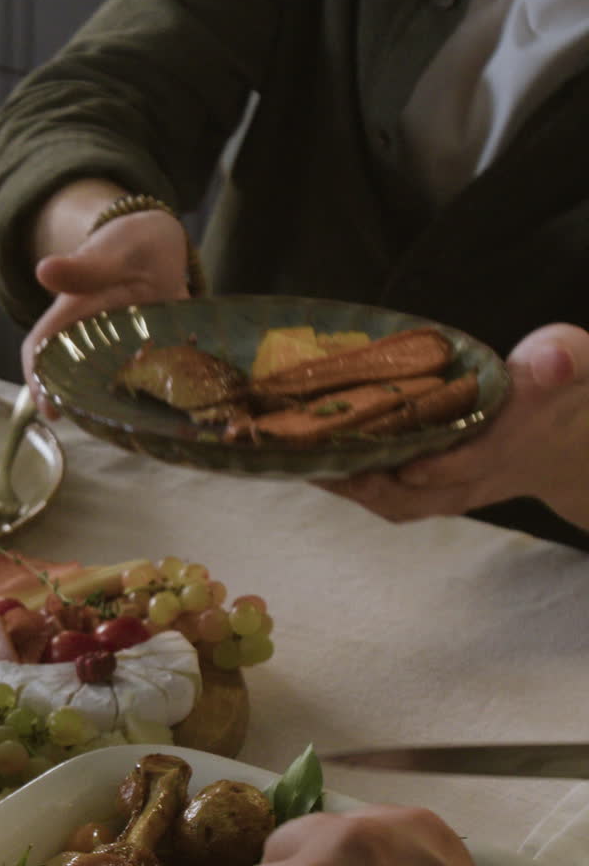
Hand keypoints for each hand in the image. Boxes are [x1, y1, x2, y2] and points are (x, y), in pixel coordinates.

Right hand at [22, 208, 189, 413]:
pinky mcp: (146, 350)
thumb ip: (83, 267)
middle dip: (75, 401)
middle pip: (70, 374)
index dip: (38, 380)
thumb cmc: (127, 244)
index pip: (41, 349)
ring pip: (106, 382)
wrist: (157, 242)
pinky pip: (144, 378)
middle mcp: (90, 334)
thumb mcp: (108, 251)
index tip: (49, 410)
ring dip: (112, 403)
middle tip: (93, 427)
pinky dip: (150, 394)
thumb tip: (44, 271)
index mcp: (71, 312)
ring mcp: (118, 345)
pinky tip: (167, 412)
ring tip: (129, 426)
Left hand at [316, 324, 588, 530]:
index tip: (403, 462)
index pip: (472, 463)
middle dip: (371, 485)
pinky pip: (392, 497)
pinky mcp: (435, 491)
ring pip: (400, 504)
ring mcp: (454, 489)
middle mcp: (477, 477)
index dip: (439, 467)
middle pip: (420, 498)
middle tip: (323, 463)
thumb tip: (551, 363)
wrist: (570, 442)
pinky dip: (356, 486)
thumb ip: (564, 361)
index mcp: (511, 442)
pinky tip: (316, 462)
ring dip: (354, 490)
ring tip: (305, 463)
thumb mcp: (574, 363)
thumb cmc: (564, 389)